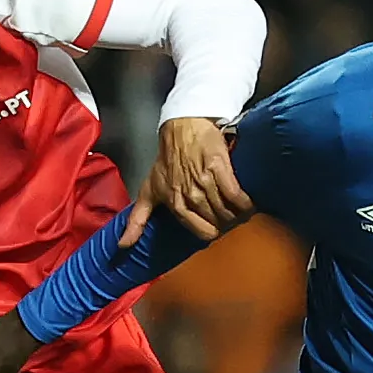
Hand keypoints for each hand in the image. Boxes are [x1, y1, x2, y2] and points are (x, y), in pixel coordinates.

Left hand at [126, 116, 252, 244]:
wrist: (182, 127)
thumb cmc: (166, 159)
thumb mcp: (148, 190)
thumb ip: (137, 220)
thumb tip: (123, 245)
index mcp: (174, 202)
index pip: (201, 231)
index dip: (213, 232)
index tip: (218, 227)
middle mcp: (189, 193)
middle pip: (217, 222)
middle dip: (227, 223)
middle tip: (232, 217)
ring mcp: (204, 181)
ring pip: (228, 210)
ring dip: (238, 214)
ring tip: (243, 212)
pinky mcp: (219, 167)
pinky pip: (236, 194)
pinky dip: (245, 202)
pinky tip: (248, 203)